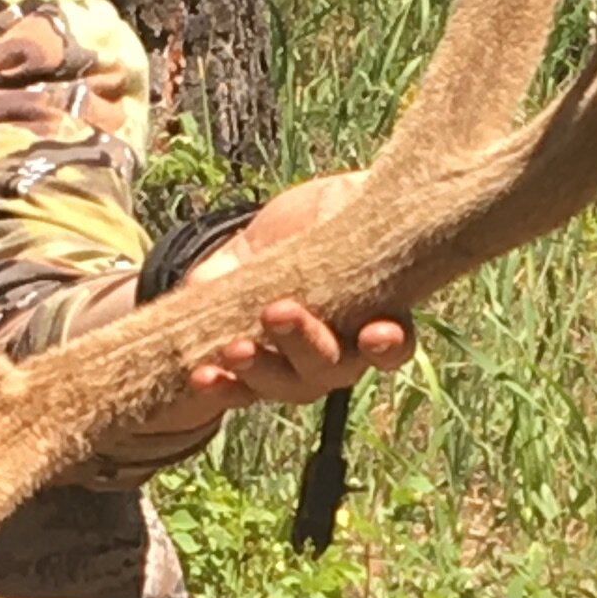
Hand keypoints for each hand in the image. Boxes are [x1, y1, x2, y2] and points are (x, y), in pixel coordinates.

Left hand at [173, 170, 414, 408]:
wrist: (279, 234)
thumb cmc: (327, 217)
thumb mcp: (337, 207)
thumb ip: (340, 218)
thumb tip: (328, 220)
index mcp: (376, 317)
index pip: (394, 345)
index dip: (388, 345)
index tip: (375, 333)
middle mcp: (342, 353)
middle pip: (331, 368)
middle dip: (304, 344)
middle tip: (276, 312)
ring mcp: (298, 367)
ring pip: (288, 385)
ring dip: (260, 371)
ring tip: (234, 349)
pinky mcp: (257, 367)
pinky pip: (242, 390)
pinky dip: (222, 387)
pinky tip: (202, 377)